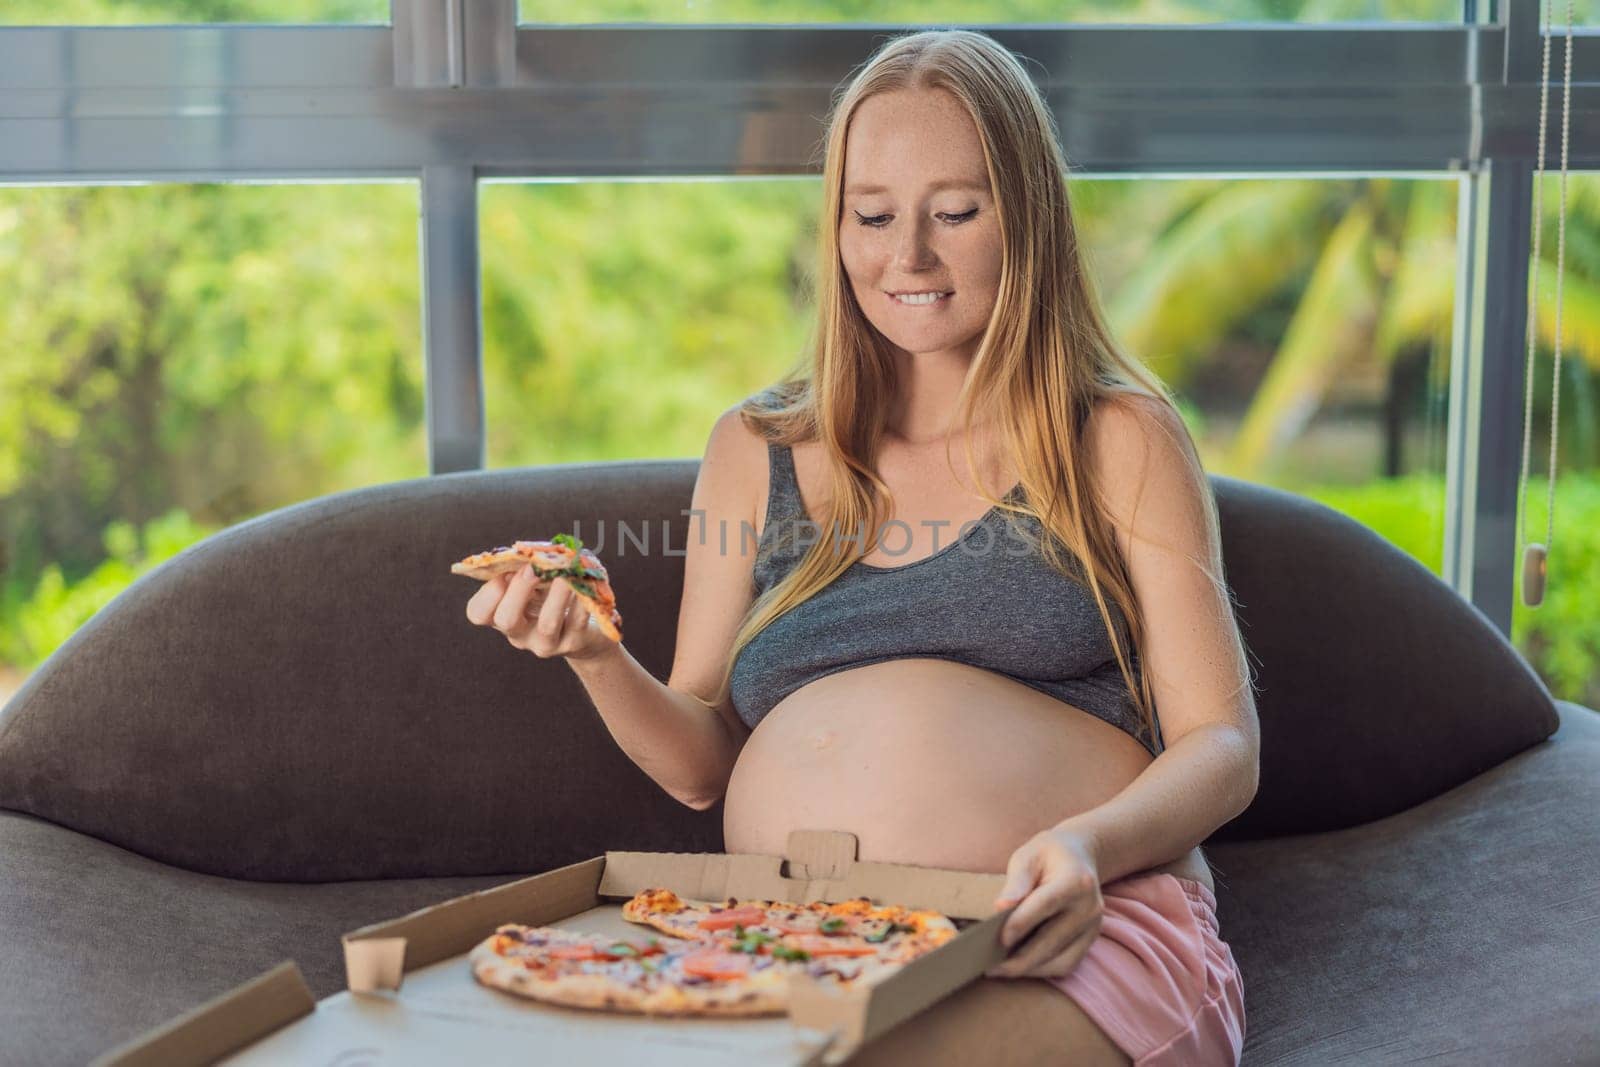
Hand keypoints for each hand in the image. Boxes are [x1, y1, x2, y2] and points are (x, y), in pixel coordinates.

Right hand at [465, 564, 619, 662]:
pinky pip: (578, 620)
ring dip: (557, 594)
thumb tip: (531, 553)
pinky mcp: (575, 642)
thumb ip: (525, 567)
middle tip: (534, 568)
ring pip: (547, 623)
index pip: (479, 613)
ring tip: (566, 572)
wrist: (586, 631)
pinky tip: (587, 580)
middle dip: (519, 589)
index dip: (488, 591)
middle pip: (506, 619)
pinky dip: (582, 597)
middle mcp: (520, 634)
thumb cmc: (553, 596)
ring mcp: (547, 642)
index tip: (505, 572)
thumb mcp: (534, 583)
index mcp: (502, 616)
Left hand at [986, 826, 1103, 979]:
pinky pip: (1067, 964)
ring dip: (1029, 969)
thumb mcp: (1028, 856)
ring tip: (1000, 970)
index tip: (998, 939)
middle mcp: (1089, 907)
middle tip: (989, 966)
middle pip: (1052, 941)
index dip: (1021, 924)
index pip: (1045, 906)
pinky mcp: (1090, 939)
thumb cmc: (1048, 854)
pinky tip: (1021, 966)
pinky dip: (1043, 969)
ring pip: (1060, 960)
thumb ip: (1016, 881)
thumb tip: (1001, 908)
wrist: (1080, 856)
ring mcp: (1093, 926)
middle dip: (1019, 958)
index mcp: (1075, 881)